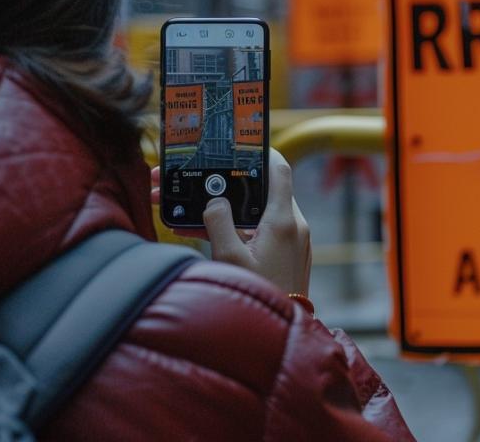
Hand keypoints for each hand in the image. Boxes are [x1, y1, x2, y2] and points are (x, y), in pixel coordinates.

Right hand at [150, 148, 311, 295]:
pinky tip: (203, 231)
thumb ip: (217, 223)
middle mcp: (292, 226)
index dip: (261, 151)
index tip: (242, 142)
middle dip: (224, 185)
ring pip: (254, 212)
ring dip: (224, 209)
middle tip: (195, 178)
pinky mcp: (285, 254)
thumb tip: (213, 202)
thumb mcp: (230, 259)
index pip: (278, 169)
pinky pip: (258, 231)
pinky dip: (235, 227)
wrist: (281, 336)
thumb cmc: (260, 297)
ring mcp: (290, 240)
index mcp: (282, 220)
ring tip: (187, 211)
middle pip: (259, 191)